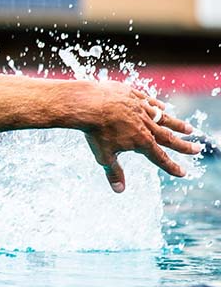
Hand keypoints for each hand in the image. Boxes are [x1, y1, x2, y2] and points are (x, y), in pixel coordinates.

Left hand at [82, 81, 198, 192]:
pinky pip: (150, 102)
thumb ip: (114, 172)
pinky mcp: (134, 95)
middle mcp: (146, 125)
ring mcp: (141, 109)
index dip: (172, 167)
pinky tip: (164, 108)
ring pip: (163, 118)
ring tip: (189, 129)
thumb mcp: (104, 155)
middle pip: (168, 138)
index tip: (183, 172)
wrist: (89, 104)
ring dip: (177, 125)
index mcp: (141, 141)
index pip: (160, 158)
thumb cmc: (95, 131)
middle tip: (197, 149)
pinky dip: (158, 106)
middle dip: (183, 145)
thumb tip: (119, 190)